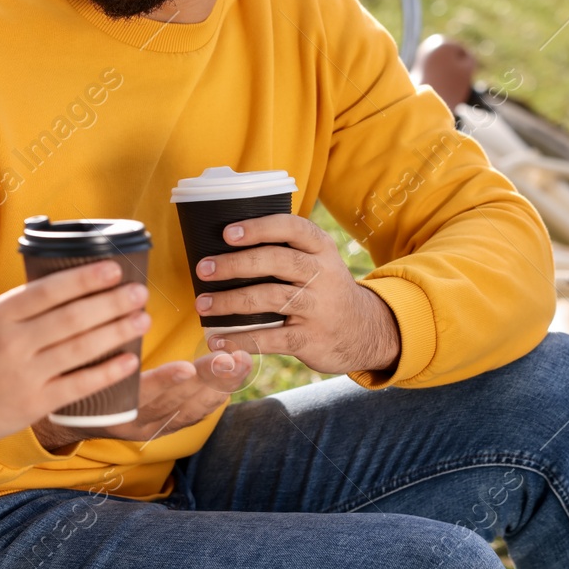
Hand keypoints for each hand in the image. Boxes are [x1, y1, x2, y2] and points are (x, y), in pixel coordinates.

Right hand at [0, 260, 150, 487]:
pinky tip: (130, 361)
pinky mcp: (35, 403)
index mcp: (0, 315)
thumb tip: (71, 287)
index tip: (114, 269)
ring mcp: (25, 374)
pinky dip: (108, 372)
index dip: (86, 278)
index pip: (51, 290)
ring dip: (117, 331)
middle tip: (140, 292)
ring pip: (81, 347)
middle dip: (112, 302)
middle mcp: (13, 342)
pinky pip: (79, 384)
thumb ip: (22, 309)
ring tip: (142, 319)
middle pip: (73, 317)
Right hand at [32, 348, 253, 450]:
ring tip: (242, 361)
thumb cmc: (73, 376)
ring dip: (220, 386)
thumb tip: (111, 293)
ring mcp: (151, 429)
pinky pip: (196, 415)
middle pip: (175, 404)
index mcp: (109, 407)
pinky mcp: (165, 429)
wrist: (69, 420)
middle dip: (208, 380)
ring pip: (192, 410)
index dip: (163, 382)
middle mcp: (132, 423)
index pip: (138, 395)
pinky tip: (234, 376)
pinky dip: (216, 395)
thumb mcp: (76, 358)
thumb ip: (96, 335)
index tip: (186, 367)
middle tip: (232, 357)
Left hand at [193, 214, 401, 376]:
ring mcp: (317, 308)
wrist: (365, 331)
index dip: (259, 228)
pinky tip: (218, 340)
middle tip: (203, 269)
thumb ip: (285, 250)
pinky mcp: (310, 339)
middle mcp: (322, 274)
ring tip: (203, 305)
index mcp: (320, 248)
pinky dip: (241, 340)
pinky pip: (271, 338)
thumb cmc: (324, 289)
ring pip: (270, 298)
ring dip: (231, 302)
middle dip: (235, 264)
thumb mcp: (318, 261)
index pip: (292, 228)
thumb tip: (225, 244)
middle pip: (276, 261)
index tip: (227, 233)